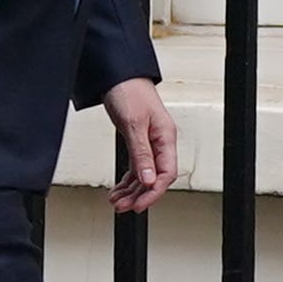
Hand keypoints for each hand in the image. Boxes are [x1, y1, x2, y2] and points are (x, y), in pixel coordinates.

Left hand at [103, 77, 180, 214]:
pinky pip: (136, 166)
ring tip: (117, 201)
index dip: (153, 192)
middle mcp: (160, 142)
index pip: (166, 174)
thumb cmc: (129, 91)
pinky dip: (127, 179)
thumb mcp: (134, 124)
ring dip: (131, 190)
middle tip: (123, 207)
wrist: (118, 74)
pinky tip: (118, 189)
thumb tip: (148, 180)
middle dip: (139, 195)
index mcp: (166, 138)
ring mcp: (149, 142)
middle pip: (154, 178)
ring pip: (144, 174)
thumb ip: (141, 153)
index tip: (139, 205)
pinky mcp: (137, 140)